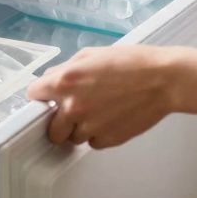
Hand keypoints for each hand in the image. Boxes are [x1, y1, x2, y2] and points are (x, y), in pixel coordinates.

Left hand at [27, 45, 179, 148]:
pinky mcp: (107, 140)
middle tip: (74, 110)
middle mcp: (73, 107)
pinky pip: (93, 143)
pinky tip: (112, 118)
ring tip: (101, 111)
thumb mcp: (92, 54)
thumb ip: (66, 68)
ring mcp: (89, 127)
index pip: (34, 94)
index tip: (48, 97)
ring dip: (80, 128)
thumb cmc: (132, 62)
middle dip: (59, 120)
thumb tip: (51, 79)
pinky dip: (98, 134)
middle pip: (50, 128)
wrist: (163, 80)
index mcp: (65, 81)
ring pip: (73, 138)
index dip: (42, 95)